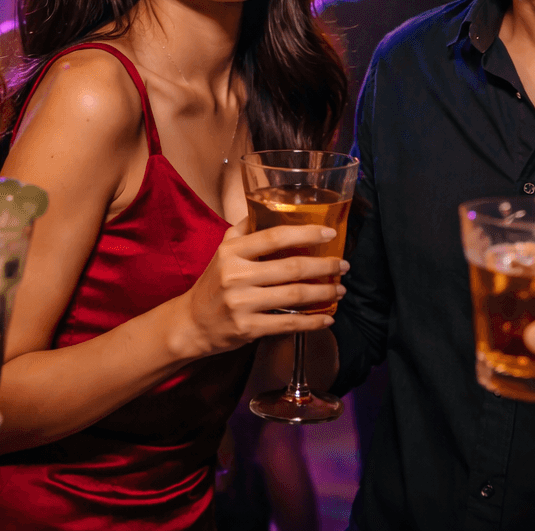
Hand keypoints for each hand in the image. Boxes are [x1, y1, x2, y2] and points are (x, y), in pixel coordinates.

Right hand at [176, 220, 346, 357]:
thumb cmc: (212, 284)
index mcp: (231, 252)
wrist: (190, 323)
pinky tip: (327, 319)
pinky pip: (288, 324)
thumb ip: (244, 230)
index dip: (306, 233)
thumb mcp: (222, 251)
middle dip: (324, 266)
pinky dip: (312, 322)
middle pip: (291, 268)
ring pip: (294, 296)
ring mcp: (241, 303)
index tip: (329, 232)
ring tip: (339, 290)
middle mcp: (235, 276)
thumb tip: (269, 205)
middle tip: (343, 266)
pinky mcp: (247, 328)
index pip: (274, 236)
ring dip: (323, 293)